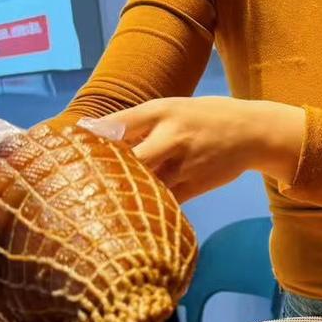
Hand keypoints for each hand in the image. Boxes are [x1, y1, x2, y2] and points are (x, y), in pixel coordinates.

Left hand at [95, 97, 303, 202]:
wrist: (253, 132)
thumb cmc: (205, 117)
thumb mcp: (173, 108)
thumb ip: (137, 122)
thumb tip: (94, 132)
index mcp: (163, 111)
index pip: (119, 123)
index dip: (91, 137)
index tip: (68, 148)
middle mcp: (171, 136)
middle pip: (129, 160)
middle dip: (105, 173)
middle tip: (80, 184)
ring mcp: (184, 164)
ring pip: (144, 185)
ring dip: (122, 195)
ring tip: (96, 204)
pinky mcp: (193, 186)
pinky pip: (162, 201)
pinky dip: (145, 208)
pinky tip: (129, 213)